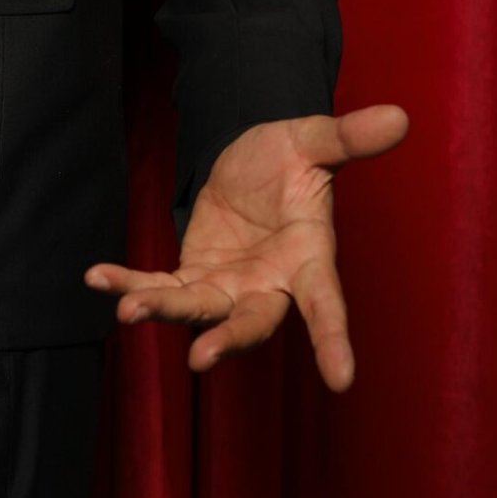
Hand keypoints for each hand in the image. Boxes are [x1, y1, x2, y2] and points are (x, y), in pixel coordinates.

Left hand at [83, 103, 408, 390]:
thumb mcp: (315, 140)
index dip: (333, 340)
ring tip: (127, 311)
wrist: (256, 158)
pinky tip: (97, 277)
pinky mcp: (194, 275)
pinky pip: (160, 287)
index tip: (342, 380)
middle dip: (227, 339)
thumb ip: (350, 137)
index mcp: (308, 258)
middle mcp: (269, 283)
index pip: (326, 303)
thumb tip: (399, 117)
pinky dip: (128, 283)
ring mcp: (229, 285)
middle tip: (201, 357)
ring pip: (198, 309)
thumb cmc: (292, 157)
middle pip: (251, 321)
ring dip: (163, 312)